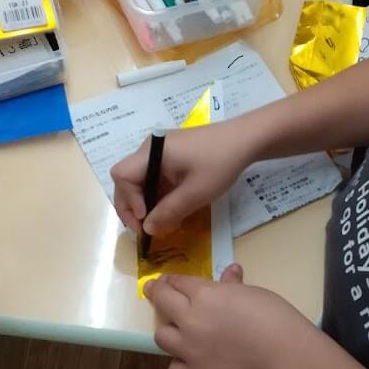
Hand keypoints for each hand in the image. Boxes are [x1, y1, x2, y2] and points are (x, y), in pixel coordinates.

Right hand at [111, 120, 256, 235]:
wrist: (246, 139)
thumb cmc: (220, 163)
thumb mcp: (195, 193)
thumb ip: (168, 212)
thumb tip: (147, 229)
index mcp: (152, 152)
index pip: (122, 176)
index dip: (128, 200)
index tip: (144, 219)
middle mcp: (151, 149)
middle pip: (127, 179)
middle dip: (133, 206)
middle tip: (145, 229)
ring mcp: (162, 152)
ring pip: (142, 180)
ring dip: (147, 203)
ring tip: (162, 223)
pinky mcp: (174, 156)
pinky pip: (157, 177)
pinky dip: (159, 195)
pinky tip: (172, 210)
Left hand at [145, 264, 319, 368]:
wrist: (282, 352)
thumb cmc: (272, 315)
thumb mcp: (251, 292)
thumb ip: (232, 284)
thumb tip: (231, 271)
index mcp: (203, 295)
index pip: (177, 282)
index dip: (171, 279)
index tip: (168, 280)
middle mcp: (189, 319)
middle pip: (162, 302)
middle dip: (158, 294)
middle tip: (157, 292)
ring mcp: (189, 349)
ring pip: (161, 336)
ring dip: (169, 331)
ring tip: (178, 331)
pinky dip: (178, 364)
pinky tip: (188, 360)